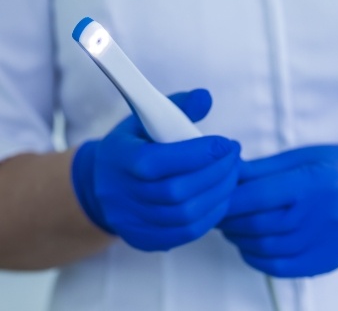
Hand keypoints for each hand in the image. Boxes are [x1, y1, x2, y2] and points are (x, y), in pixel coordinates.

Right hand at [71, 89, 240, 250]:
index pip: (158, 162)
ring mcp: (132, 221)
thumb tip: (205, 98)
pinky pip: (186, 233)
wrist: (102, 184)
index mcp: (119, 159)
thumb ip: (177, 107)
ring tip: (233, 174)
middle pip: (176, 192)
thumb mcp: (145, 119)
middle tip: (234, 157)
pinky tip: (222, 197)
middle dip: (215, 173)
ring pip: (185, 216)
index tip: (225, 143)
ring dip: (218, 194)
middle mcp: (121, 195)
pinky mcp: (144, 239)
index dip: (197, 154)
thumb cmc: (133, 146)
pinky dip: (211, 215)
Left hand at [219, 139, 337, 276]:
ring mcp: (327, 242)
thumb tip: (225, 175)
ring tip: (232, 227)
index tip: (214, 197)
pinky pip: (281, 268)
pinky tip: (251, 245)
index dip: (229, 199)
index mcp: (315, 181)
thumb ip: (261, 169)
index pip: (259, 196)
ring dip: (240, 239)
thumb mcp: (300, 156)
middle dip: (229, 220)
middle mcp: (323, 214)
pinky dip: (257, 258)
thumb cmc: (336, 166)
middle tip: (218, 213)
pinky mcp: (327, 261)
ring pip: (266, 249)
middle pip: (259, 225)